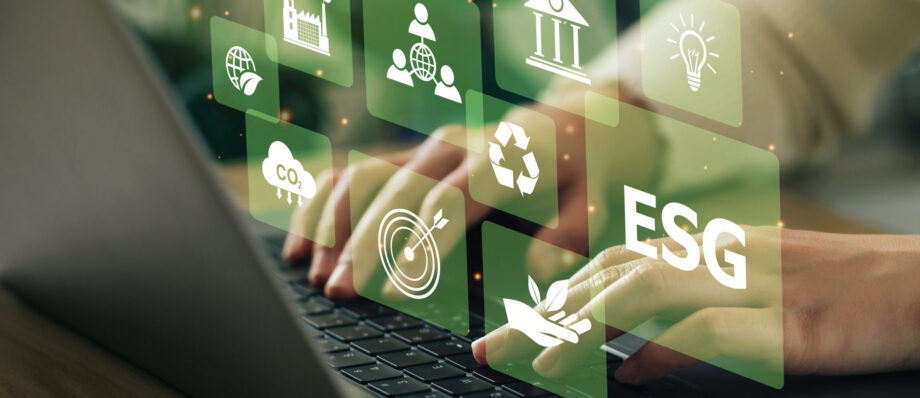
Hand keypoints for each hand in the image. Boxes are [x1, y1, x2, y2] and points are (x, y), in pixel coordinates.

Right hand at [281, 107, 592, 297]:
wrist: (569, 121)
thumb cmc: (579, 168)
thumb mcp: (591, 199)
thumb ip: (566, 234)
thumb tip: (540, 270)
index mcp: (498, 159)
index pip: (449, 202)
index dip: (419, 245)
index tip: (395, 290)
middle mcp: (453, 146)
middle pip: (395, 192)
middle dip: (362, 245)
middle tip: (339, 292)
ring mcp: (426, 147)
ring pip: (364, 176)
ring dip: (334, 225)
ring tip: (314, 274)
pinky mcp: (410, 154)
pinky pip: (354, 172)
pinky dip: (323, 204)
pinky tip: (302, 243)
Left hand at [473, 228, 919, 384]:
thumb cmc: (846, 292)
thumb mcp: (763, 287)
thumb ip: (699, 305)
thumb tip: (634, 351)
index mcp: (713, 248)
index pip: (617, 262)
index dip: (560, 293)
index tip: (517, 328)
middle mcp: (724, 257)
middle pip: (615, 275)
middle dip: (548, 313)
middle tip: (497, 350)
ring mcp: (756, 286)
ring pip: (649, 291)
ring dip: (587, 329)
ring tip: (543, 365)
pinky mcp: (790, 324)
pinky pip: (712, 330)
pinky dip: (663, 351)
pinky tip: (630, 375)